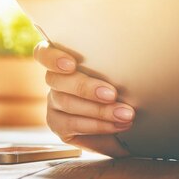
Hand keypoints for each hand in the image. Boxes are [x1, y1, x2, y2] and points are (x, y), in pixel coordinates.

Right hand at [34, 41, 133, 156]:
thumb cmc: (123, 89)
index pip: (44, 53)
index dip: (52, 57)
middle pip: (57, 80)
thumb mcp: (120, 74)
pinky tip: (117, 125)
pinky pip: (72, 125)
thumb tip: (134, 56)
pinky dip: (98, 125)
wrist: (123, 122)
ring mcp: (54, 103)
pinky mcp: (58, 125)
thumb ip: (115, 66)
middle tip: (112, 94)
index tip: (71, 64)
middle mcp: (55, 81)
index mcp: (66, 61)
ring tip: (125, 114)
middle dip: (86, 88)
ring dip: (99, 110)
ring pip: (67, 103)